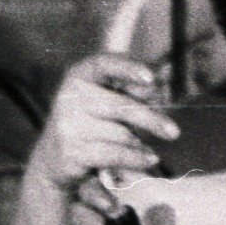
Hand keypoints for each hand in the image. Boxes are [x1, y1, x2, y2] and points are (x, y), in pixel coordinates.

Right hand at [28, 54, 178, 191]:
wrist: (52, 160)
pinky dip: (135, 158)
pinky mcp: (71, 152)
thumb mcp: (105, 101)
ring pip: (120, 134)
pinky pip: (114, 154)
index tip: (151, 78)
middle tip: (174, 133)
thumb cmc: (90, 123)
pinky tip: (149, 160)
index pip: (104, 64)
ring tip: (149, 151)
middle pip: (120, 106)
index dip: (128, 69)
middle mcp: (70, 96)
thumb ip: (130, 92)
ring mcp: (68, 125)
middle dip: (150, 120)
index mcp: (80, 75)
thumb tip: (161, 85)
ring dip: (139, 144)